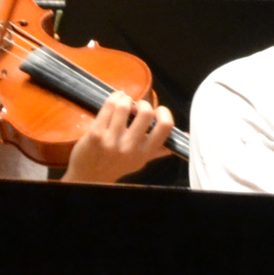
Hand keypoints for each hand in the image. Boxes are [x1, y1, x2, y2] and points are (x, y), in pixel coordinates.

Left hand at [61, 92, 176, 183]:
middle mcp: (129, 148)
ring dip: (126, 98)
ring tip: (124, 100)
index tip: (158, 110)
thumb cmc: (116, 165)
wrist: (88, 176)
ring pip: (125, 106)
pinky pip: (109, 107)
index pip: (164, 127)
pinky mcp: (96, 133)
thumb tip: (185, 136)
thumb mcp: (140, 161)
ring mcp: (111, 140)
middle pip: (146, 113)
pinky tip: (115, 99)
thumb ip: (159, 148)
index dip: (164, 113)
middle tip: (138, 106)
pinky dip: (114, 97)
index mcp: (144, 153)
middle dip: (144, 103)